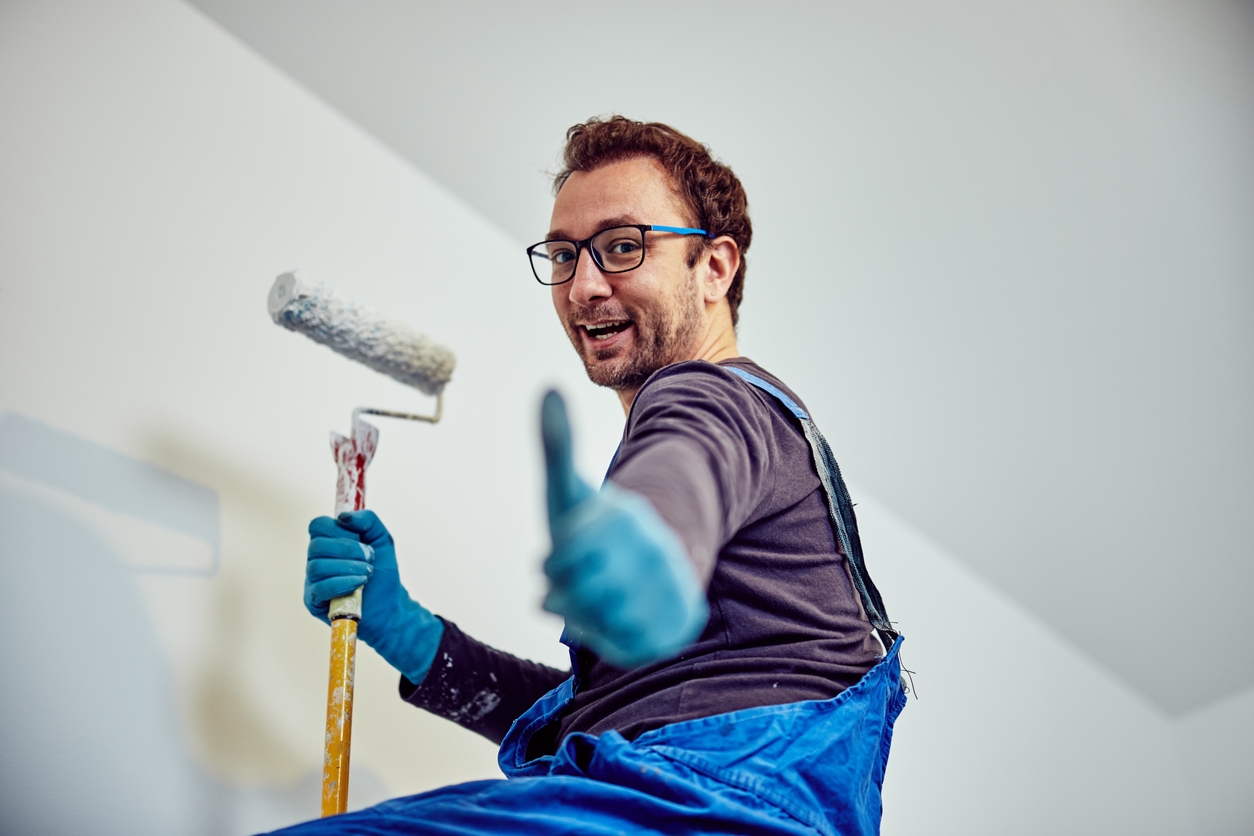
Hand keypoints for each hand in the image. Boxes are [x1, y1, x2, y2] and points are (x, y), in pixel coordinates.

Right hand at [305, 510, 442, 683]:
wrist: (390, 606)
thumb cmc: (382, 573)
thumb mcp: (383, 540)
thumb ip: (369, 520)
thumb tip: (344, 517)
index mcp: (329, 542)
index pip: (318, 525)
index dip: (338, 529)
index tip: (359, 538)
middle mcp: (316, 560)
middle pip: (317, 545)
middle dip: (348, 550)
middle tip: (370, 558)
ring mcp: (313, 581)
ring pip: (317, 566)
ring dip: (348, 567)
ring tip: (368, 574)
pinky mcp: (313, 601)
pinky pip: (319, 588)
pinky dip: (341, 583)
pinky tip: (358, 585)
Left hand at [540, 390, 707, 667]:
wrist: (657, 559)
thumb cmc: (598, 526)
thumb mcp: (570, 488)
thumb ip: (556, 442)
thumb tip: (548, 387)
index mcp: (628, 518)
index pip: (569, 553)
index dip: (557, 560)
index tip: (567, 548)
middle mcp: (656, 555)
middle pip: (578, 592)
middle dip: (565, 588)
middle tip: (572, 575)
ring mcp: (668, 595)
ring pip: (597, 623)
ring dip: (581, 613)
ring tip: (587, 593)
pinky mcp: (673, 630)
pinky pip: (618, 647)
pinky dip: (604, 637)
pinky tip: (606, 616)